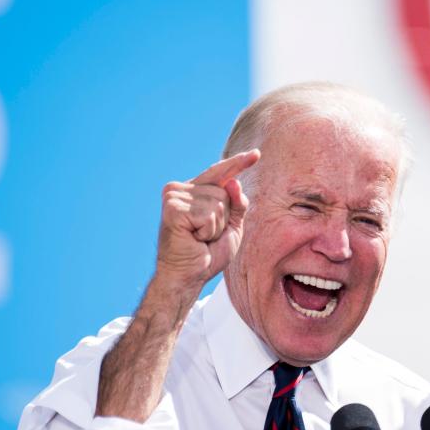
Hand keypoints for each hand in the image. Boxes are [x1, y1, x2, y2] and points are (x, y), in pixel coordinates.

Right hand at [154, 150, 259, 293]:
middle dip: (224, 218)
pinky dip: (208, 231)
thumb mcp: (232, 226)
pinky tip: (194, 239)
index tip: (256, 154)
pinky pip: (208, 215)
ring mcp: (174, 196)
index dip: (239, 163)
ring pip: (218, 203)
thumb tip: (234, 182)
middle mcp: (181, 189)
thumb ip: (237, 204)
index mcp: (194, 191)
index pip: (220, 173)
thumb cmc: (208, 254)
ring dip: (215, 227)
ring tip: (200, 238)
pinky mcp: (172, 209)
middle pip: (224, 191)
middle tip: (206, 236)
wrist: (189, 275)